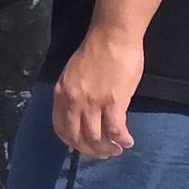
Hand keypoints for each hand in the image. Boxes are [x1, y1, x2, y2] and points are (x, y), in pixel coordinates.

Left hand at [53, 26, 144, 158]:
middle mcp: (74, 101)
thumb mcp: (73, 74)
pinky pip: (115, 129)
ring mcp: (93, 102)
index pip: (61, 128)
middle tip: (104, 153)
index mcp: (62, 93)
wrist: (113, 35)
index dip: (73, 143)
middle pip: (78, 138)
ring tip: (117, 149)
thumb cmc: (97, 50)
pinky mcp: (113, 101)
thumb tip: (80, 113)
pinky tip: (127, 141)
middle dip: (91, 151)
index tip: (84, 146)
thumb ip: (73, 94)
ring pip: (97, 137)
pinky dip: (121, 139)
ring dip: (108, 148)